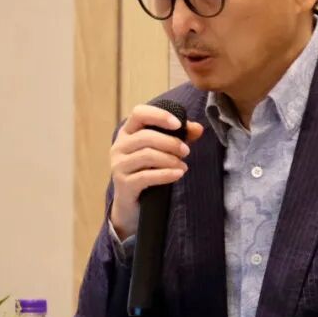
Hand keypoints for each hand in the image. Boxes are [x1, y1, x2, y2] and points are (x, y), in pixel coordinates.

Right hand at [109, 104, 204, 238]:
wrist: (131, 204)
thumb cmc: (147, 170)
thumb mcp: (162, 151)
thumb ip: (179, 137)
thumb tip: (198, 128)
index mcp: (127, 132)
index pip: (139, 113)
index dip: (159, 115)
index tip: (178, 124)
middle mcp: (119, 146)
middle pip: (145, 136)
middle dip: (170, 143)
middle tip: (186, 151)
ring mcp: (119, 165)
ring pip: (147, 155)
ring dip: (170, 159)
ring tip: (183, 166)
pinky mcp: (123, 184)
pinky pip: (146, 176)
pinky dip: (166, 174)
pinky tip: (178, 174)